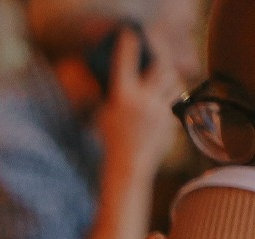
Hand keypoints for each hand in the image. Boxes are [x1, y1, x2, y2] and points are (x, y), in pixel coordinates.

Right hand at [95, 28, 182, 184]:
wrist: (127, 167)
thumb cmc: (108, 142)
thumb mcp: (102, 116)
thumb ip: (111, 96)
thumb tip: (116, 80)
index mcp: (122, 97)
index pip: (126, 62)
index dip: (128, 45)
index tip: (129, 35)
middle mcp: (143, 100)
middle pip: (161, 66)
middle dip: (160, 61)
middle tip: (156, 60)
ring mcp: (159, 109)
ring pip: (174, 81)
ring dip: (168, 79)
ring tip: (160, 83)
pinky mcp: (171, 119)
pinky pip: (174, 100)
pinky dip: (168, 99)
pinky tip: (159, 106)